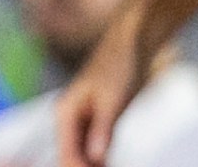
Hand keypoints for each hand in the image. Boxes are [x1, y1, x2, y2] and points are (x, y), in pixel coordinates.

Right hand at [55, 16, 152, 166]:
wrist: (132, 43)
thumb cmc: (121, 65)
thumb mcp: (113, 100)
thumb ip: (103, 130)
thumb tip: (94, 158)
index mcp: (65, 111)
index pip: (66, 152)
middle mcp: (69, 117)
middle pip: (71, 155)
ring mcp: (83, 119)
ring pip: (82, 154)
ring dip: (90, 166)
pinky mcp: (97, 120)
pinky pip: (94, 147)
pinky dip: (101, 161)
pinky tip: (109, 166)